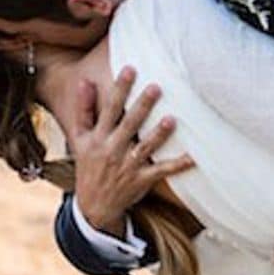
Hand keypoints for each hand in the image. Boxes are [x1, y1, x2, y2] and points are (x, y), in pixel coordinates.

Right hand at [72, 67, 194, 236]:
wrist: (94, 205)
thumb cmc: (89, 165)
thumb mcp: (80, 138)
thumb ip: (84, 110)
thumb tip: (85, 81)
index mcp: (98, 138)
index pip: (110, 109)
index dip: (120, 89)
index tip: (130, 69)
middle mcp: (112, 150)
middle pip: (129, 125)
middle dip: (142, 106)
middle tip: (156, 87)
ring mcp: (128, 167)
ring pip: (145, 148)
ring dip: (159, 134)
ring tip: (172, 119)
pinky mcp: (141, 180)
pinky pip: (161, 171)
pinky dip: (177, 165)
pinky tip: (193, 156)